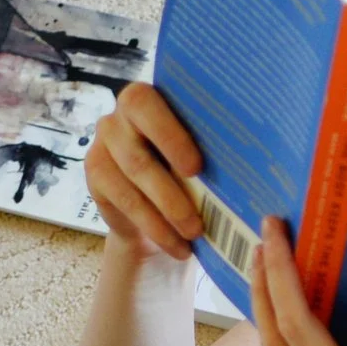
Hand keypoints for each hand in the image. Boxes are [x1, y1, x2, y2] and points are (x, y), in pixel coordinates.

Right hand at [88, 83, 203, 261]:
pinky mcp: (96, 174)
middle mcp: (119, 117)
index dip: (169, 135)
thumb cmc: (189, 169)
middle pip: (136, 151)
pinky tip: (178, 245)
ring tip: (195, 234)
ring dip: (167, 212)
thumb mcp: (199, 155)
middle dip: (169, 189)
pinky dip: (155, 227)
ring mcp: (103, 144)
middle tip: (198, 220)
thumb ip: (211, 149)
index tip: (196, 168)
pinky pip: (126, 202)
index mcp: (149, 99)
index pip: (146, 105)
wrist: (153, 206)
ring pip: (134, 180)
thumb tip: (250, 162)